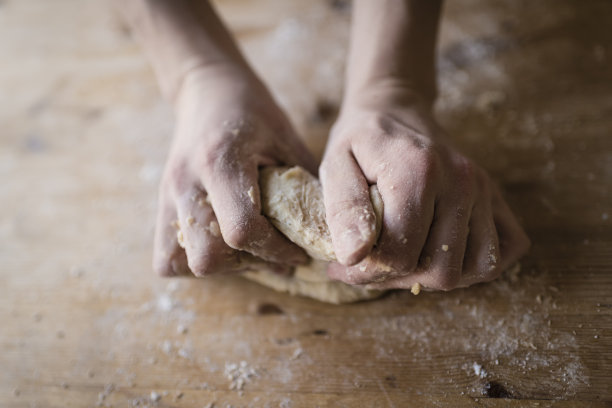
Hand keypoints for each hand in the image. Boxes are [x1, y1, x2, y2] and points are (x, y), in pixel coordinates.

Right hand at [153, 67, 316, 276]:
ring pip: (180, 262)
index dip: (275, 250)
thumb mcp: (286, 139)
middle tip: (269, 251)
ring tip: (244, 249)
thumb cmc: (252, 111)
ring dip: (219, 266)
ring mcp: (168, 195)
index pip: (242, 229)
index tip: (297, 251)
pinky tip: (219, 245)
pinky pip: (166, 257)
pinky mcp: (161, 203)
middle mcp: (187, 183)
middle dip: (247, 264)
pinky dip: (193, 261)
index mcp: (221, 162)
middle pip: (207, 257)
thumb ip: (303, 186)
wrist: (207, 89)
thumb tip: (323, 233)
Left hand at [320, 89, 529, 289]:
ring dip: (436, 276)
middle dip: (399, 278)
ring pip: (476, 269)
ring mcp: (483, 189)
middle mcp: (461, 182)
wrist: (395, 108)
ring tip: (404, 258)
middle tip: (373, 262)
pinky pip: (506, 250)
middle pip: (441, 270)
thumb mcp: (336, 164)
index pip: (400, 255)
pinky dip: (477, 263)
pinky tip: (443, 252)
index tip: (346, 262)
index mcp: (418, 173)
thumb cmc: (362, 139)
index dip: (368, 271)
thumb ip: (343, 209)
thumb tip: (353, 257)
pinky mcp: (495, 196)